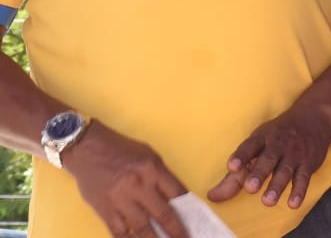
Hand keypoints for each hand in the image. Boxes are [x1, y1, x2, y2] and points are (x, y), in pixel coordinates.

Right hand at [64, 123, 190, 237]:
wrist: (87, 149)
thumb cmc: (121, 150)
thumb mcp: (149, 156)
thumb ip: (162, 176)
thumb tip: (178, 199)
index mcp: (153, 169)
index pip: (178, 194)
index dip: (189, 211)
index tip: (196, 223)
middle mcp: (139, 185)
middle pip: (163, 214)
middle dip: (177, 232)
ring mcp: (120, 200)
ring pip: (143, 228)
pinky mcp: (104, 210)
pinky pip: (119, 232)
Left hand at [207, 100, 330, 209]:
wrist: (314, 117)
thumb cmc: (278, 136)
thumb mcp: (257, 146)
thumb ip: (234, 176)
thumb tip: (212, 197)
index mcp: (262, 138)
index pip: (249, 146)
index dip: (241, 156)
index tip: (231, 166)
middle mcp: (278, 145)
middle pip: (267, 159)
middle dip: (259, 173)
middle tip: (251, 188)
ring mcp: (294, 154)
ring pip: (285, 170)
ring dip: (277, 186)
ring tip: (268, 201)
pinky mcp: (308, 163)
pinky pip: (303, 177)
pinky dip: (299, 190)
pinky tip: (293, 203)